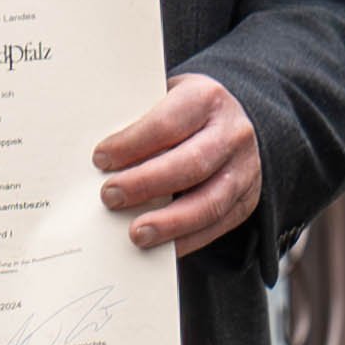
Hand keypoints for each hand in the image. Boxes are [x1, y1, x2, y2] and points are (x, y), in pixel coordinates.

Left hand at [94, 76, 261, 254]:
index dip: (132, 144)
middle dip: (146, 184)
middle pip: (190, 164)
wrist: (231, 122)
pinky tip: (160, 246)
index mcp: (206, 98)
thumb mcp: (165, 100)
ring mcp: (244, 169)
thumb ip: (140, 122)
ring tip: (137, 233)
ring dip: (170, 222)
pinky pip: (217, 225)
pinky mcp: (246, 200)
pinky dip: (186, 239)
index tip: (100, 160)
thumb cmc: (185, 113)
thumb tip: (98, 162)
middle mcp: (232, 133)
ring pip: (209, 201)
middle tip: (110, 197)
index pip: (167, 124)